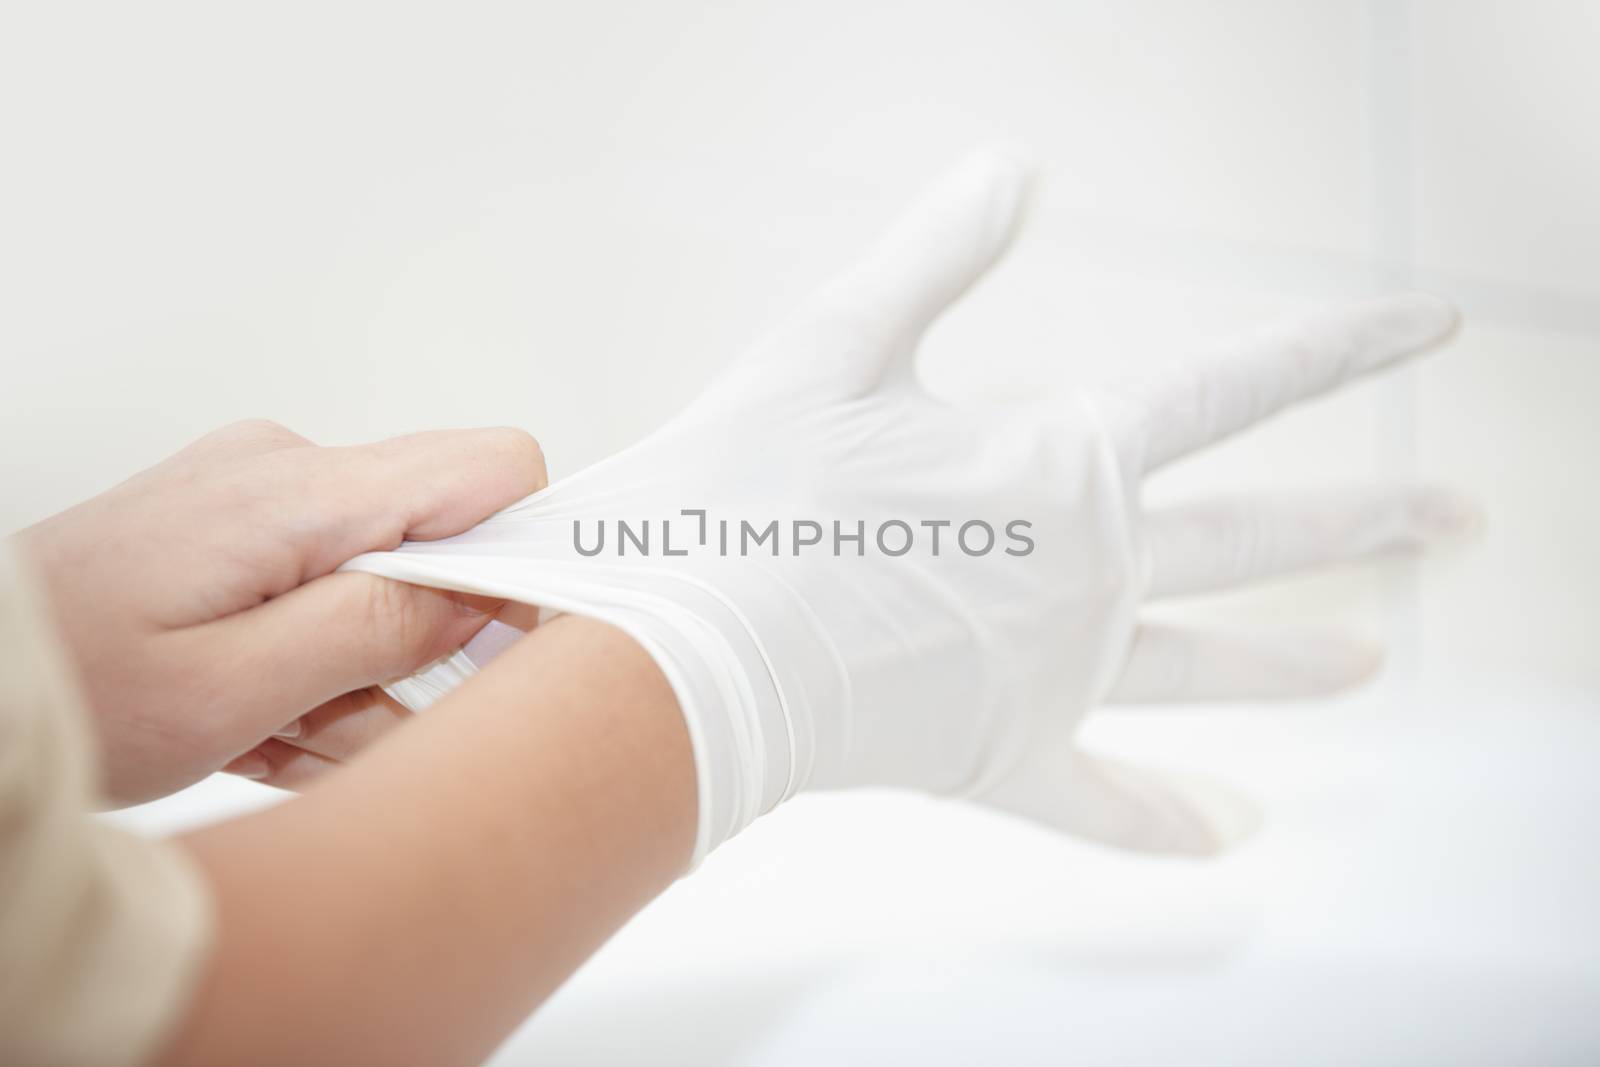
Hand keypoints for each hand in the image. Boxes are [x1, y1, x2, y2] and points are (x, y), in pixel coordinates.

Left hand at [18, 419, 546, 802]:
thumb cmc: (67, 688)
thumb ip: (371, 632)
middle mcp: (288, 470)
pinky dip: (318, 660)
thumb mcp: (228, 691)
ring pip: (384, 577)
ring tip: (285, 738)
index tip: (513, 642)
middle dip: (429, 638)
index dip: (527, 553)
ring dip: (362, 669)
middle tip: (370, 719)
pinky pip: (327, 588)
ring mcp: (262, 496)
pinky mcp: (242, 529)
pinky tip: (270, 722)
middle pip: (441, 532)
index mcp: (297, 492)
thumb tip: (483, 594)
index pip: (492, 468)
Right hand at [346, 149, 1476, 862]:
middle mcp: (1089, 572)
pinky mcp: (999, 755)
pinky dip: (1164, 819)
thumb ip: (936, 255)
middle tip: (1461, 520)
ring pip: (1205, 667)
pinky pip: (1103, 801)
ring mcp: (1054, 675)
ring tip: (1373, 660)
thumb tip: (1013, 167)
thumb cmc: (748, 496)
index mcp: (1063, 462)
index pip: (1234, 389)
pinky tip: (1231, 832)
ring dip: (1295, 660)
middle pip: (1258, 541)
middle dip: (1367, 524)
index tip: (1430, 328)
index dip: (1340, 348)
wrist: (683, 656)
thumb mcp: (836, 342)